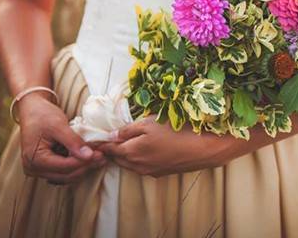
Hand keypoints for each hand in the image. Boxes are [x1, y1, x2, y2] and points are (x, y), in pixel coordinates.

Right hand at [18, 93, 105, 183]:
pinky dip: (76, 165)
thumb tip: (89, 156)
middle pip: (66, 174)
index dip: (84, 162)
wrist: (32, 109)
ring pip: (66, 176)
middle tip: (102, 156)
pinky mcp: (45, 166)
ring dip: (83, 167)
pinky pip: (63, 171)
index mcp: (34, 159)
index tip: (100, 154)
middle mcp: (34, 168)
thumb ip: (73, 141)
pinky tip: (88, 157)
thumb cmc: (42, 115)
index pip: (65, 167)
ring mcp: (38, 169)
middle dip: (86, 166)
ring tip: (98, 157)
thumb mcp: (58, 125)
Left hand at [97, 118, 232, 176]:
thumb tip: (111, 135)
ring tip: (123, 144)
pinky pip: (141, 167)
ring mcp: (148, 171)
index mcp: (131, 152)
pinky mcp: (159, 173)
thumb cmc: (175, 132)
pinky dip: (136, 160)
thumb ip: (128, 130)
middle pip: (118, 159)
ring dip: (124, 156)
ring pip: (129, 164)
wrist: (201, 150)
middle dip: (111, 150)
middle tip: (107, 140)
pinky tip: (143, 150)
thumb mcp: (149, 123)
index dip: (101, 142)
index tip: (95, 137)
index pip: (109, 149)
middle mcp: (136, 165)